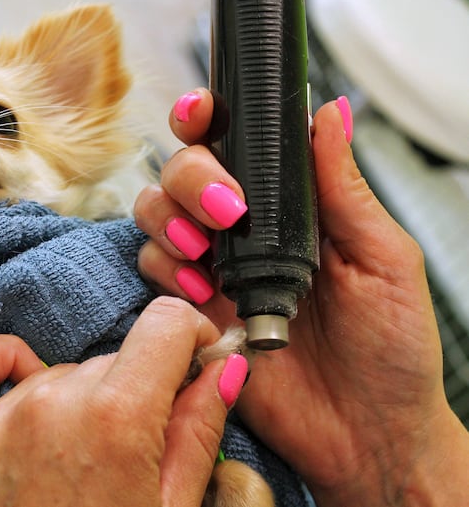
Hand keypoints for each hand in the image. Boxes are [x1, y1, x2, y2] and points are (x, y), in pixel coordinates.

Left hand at [0, 297, 246, 506]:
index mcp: (117, 421)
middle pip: (111, 361)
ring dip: (73, 404)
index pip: (165, 324)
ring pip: (55, 374)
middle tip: (124, 458)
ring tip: (72, 470)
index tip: (188, 358)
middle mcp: (52, 404)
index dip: (188, 335)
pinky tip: (25, 393)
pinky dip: (7, 368)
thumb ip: (199, 429)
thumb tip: (223, 364)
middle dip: (130, 396)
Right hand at [134, 89, 468, 505]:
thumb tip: (330, 114)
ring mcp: (214, 269)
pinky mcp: (192, 311)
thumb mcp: (384, 260)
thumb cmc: (392, 348)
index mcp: (292, 207)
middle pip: (181, 170)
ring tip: (207, 255)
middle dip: (189, 177)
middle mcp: (244, 230)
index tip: (202, 113)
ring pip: (155, 214)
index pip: (236, 144)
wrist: (367, 434)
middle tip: (226, 212)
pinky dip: (168, 273)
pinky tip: (207, 296)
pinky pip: (154, 272)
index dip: (207, 118)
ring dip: (168, 221)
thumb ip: (345, 189)